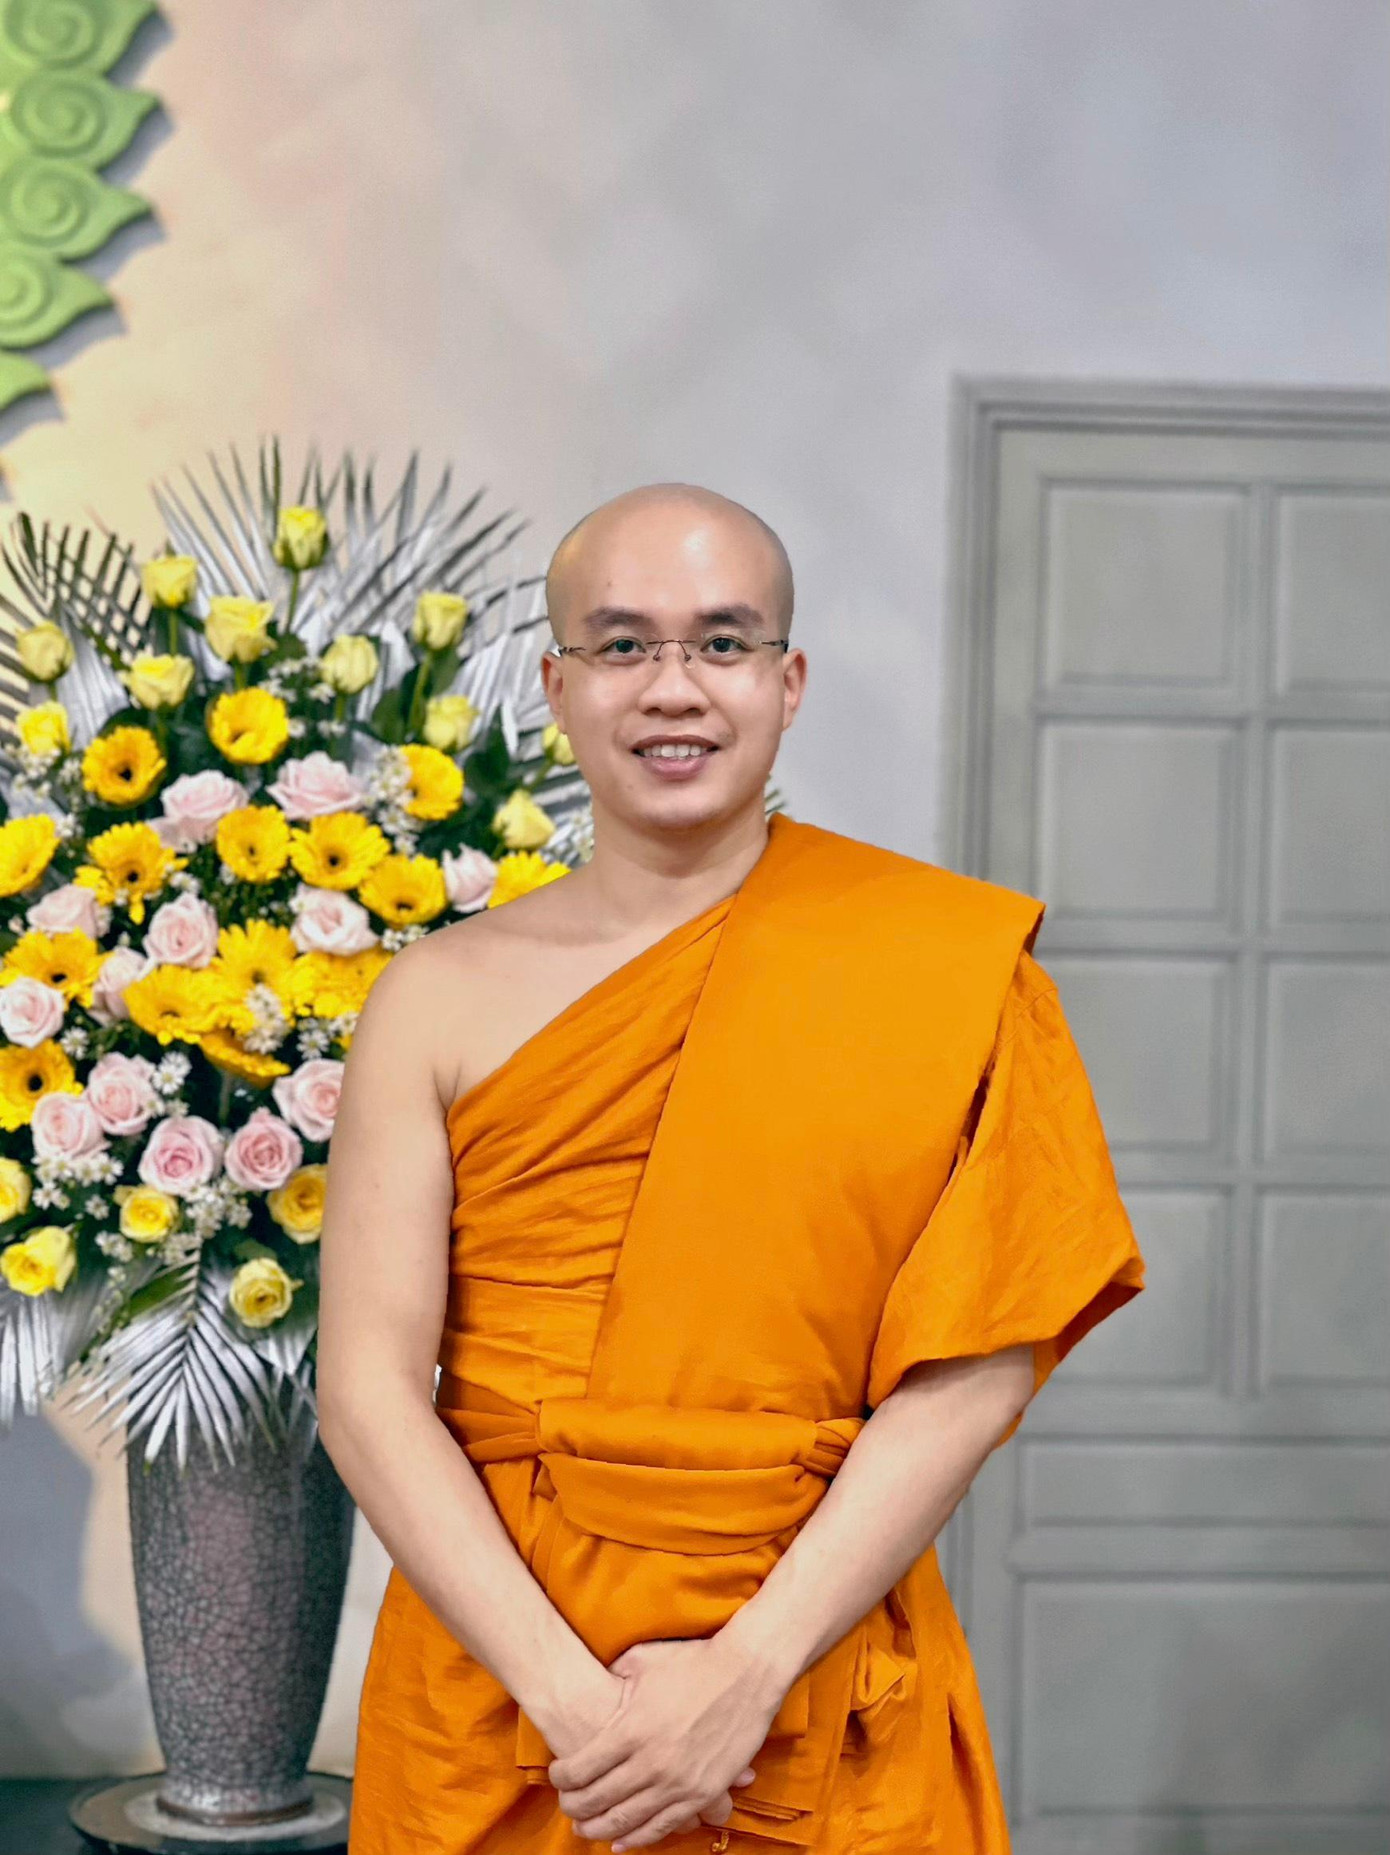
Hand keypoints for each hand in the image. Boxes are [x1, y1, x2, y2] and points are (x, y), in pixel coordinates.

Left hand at [548, 1636, 779, 1849]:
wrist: (746, 1672)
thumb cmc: (693, 1661)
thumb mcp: (642, 1662)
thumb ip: (614, 1678)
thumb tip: (596, 1683)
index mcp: (631, 1730)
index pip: (581, 1769)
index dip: (560, 1778)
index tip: (556, 1777)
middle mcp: (650, 1763)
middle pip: (597, 1800)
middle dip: (574, 1808)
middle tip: (566, 1806)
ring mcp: (678, 1783)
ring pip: (626, 1821)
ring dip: (600, 1828)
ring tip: (585, 1828)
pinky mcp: (703, 1794)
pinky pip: (663, 1827)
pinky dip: (638, 1839)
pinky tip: (621, 1842)